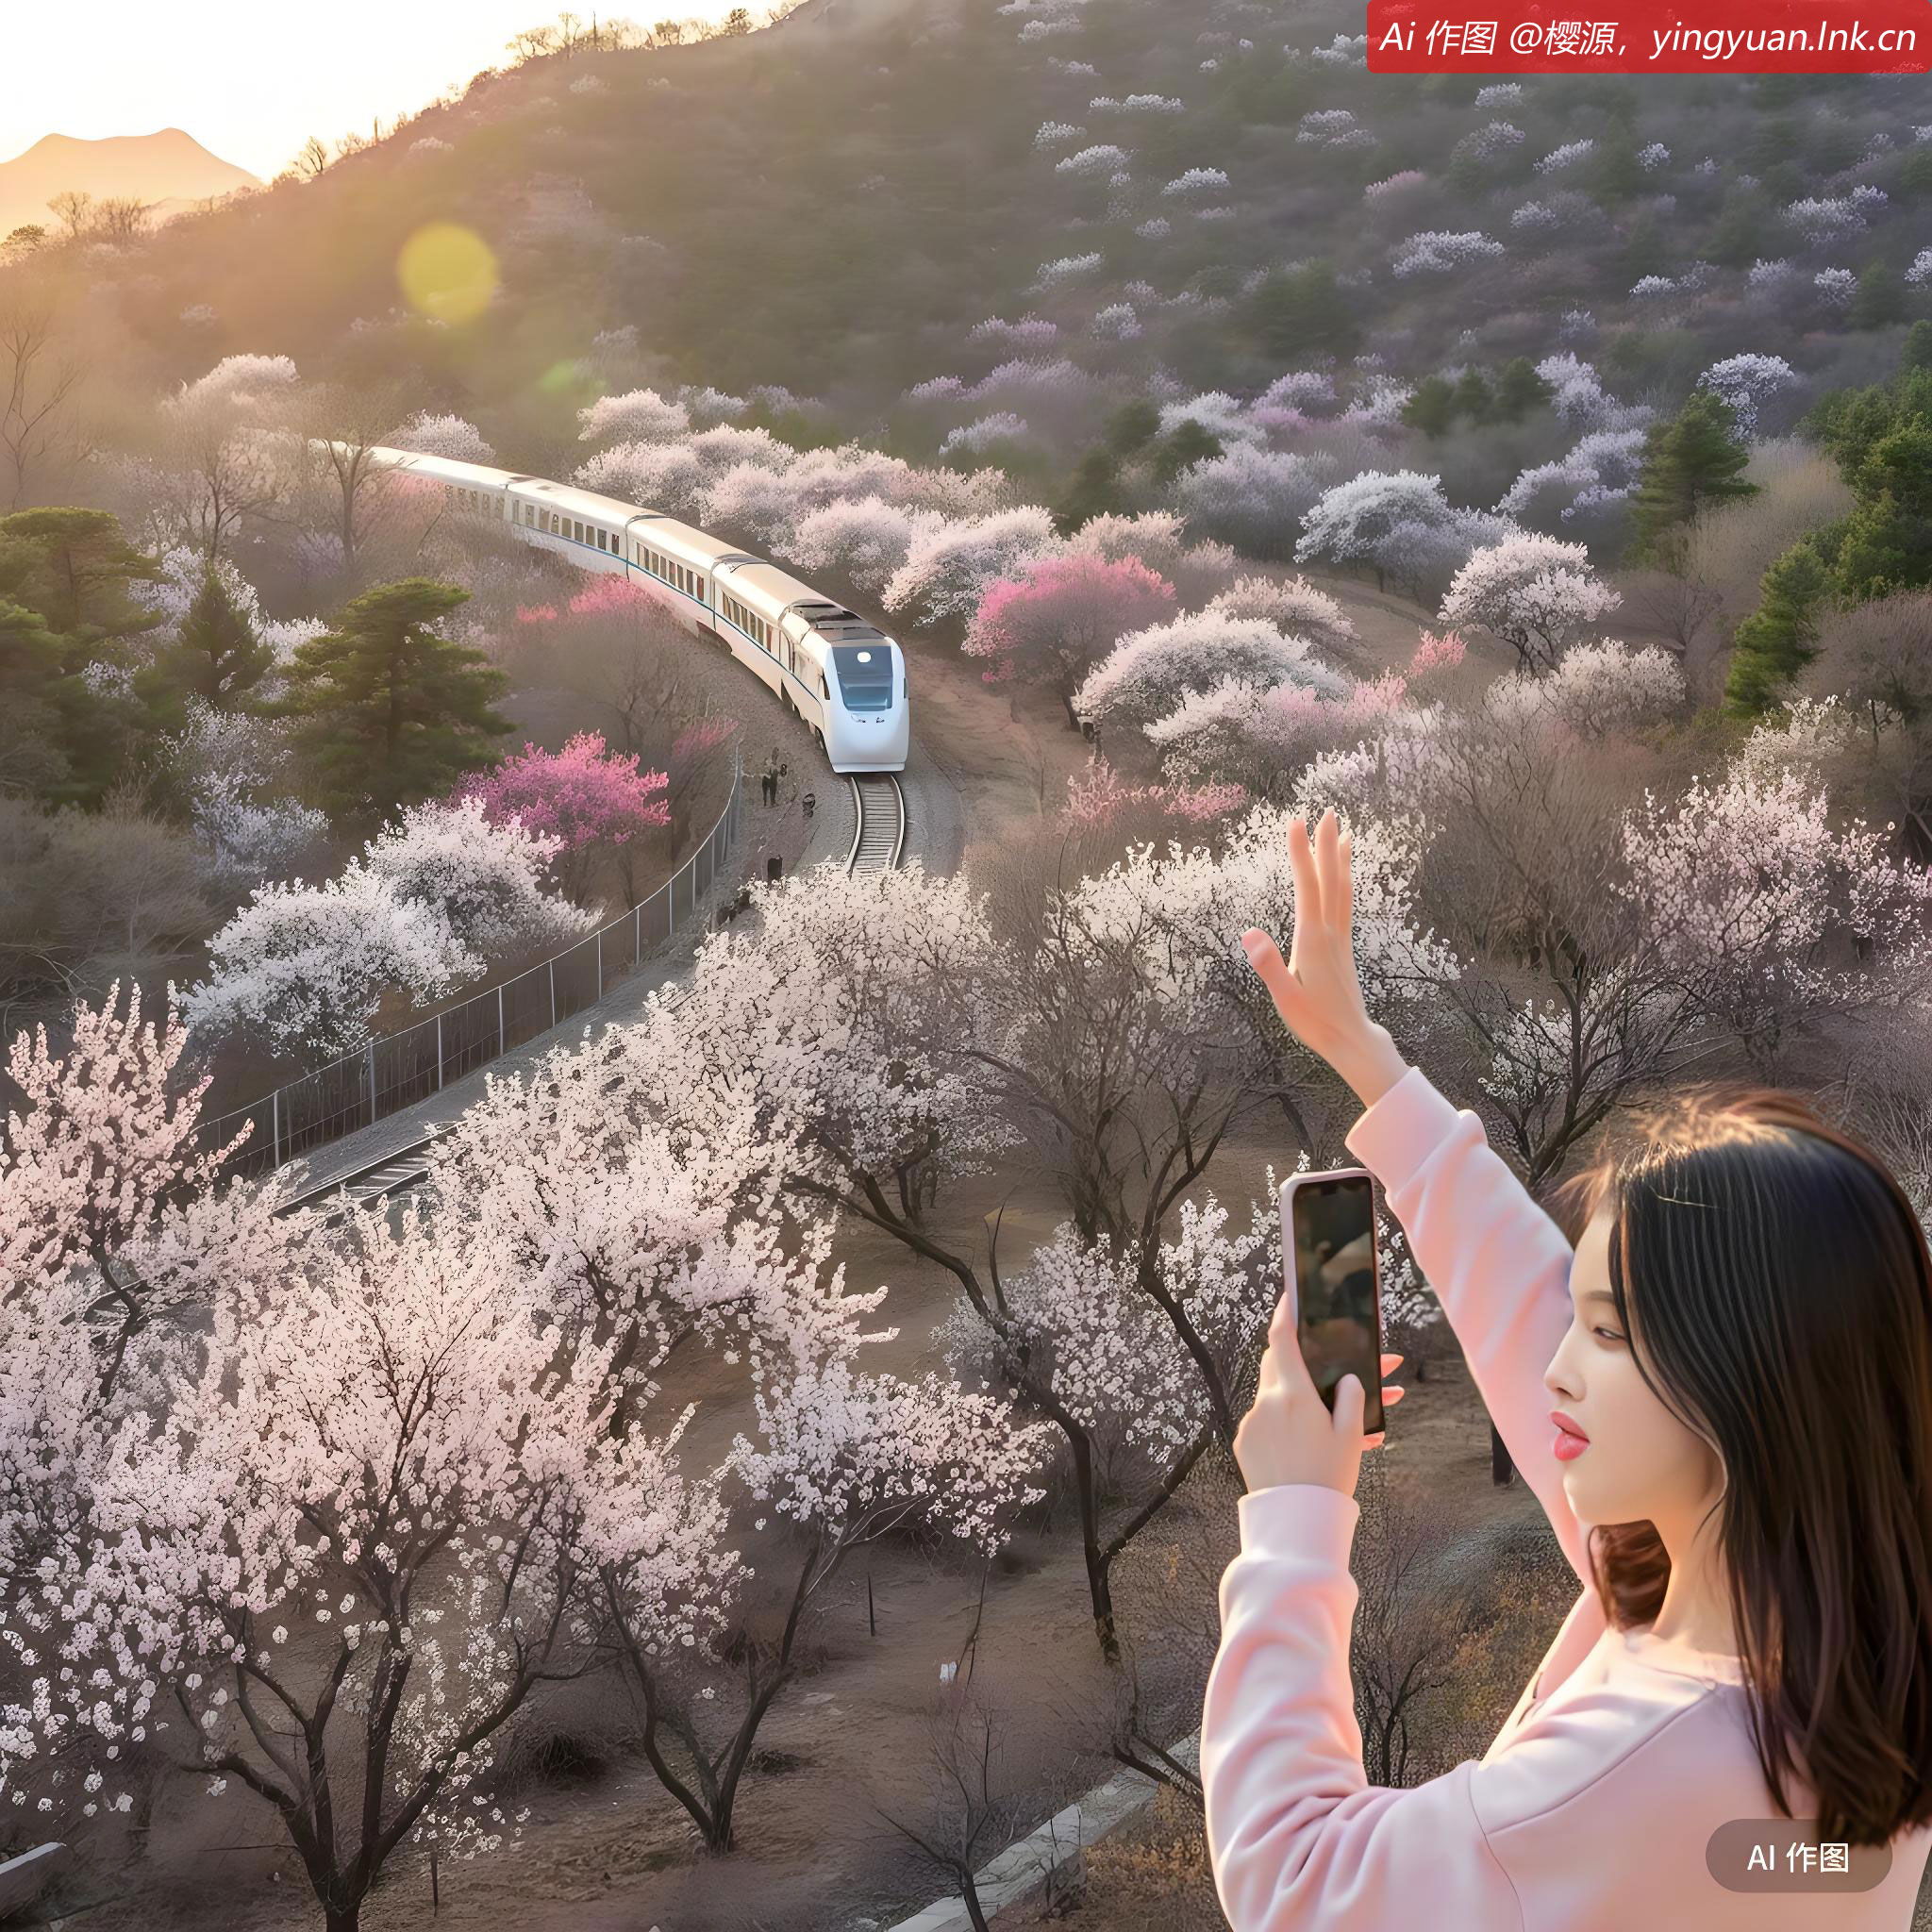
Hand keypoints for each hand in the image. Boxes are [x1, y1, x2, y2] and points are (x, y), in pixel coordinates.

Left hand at [1234, 1291, 1406, 1499]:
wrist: (1297, 1521)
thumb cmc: (1329, 1476)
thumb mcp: (1351, 1436)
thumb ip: (1352, 1399)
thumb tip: (1349, 1378)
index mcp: (1293, 1394)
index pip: (1282, 1340)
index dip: (1284, 1315)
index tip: (1288, 1298)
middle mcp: (1266, 1403)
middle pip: (1277, 1365)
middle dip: (1298, 1361)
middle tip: (1321, 1368)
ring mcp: (1252, 1423)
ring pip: (1273, 1395)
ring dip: (1294, 1396)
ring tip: (1327, 1417)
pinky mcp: (1244, 1443)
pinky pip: (1265, 1421)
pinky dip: (1283, 1422)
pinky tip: (1306, 1439)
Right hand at [1241, 809, 1395, 1100]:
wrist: (1351, 1039)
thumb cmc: (1315, 1022)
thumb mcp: (1285, 998)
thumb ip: (1268, 965)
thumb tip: (1248, 932)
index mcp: (1312, 940)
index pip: (1307, 887)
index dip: (1300, 853)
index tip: (1296, 822)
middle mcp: (1329, 933)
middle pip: (1330, 881)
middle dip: (1325, 846)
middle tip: (1327, 812)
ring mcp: (1339, 939)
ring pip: (1342, 890)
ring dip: (1340, 860)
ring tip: (1343, 833)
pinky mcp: (1343, 948)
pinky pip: (1345, 905)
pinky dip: (1344, 884)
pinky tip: (1344, 878)